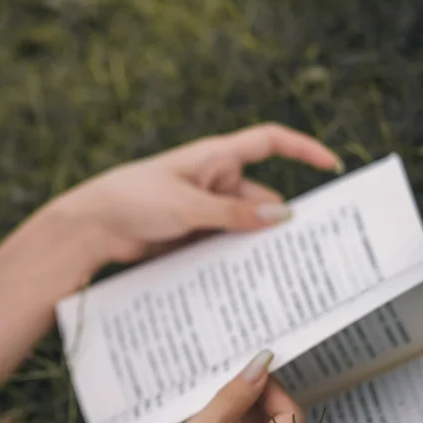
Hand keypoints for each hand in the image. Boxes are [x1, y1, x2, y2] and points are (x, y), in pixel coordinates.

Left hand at [49, 122, 344, 269]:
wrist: (90, 226)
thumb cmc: (134, 199)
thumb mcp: (190, 206)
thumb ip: (235, 215)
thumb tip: (281, 218)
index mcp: (216, 157)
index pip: (270, 143)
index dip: (303, 150)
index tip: (332, 165)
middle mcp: (213, 180)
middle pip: (262, 198)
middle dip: (280, 221)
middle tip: (310, 247)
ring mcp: (203, 208)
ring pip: (243, 227)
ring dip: (255, 245)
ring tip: (283, 271)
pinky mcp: (190, 233)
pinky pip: (222, 244)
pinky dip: (233, 258)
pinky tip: (248, 279)